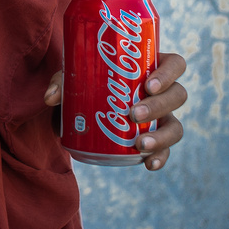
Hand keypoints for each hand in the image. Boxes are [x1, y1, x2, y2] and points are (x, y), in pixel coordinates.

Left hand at [44, 51, 186, 171]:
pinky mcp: (153, 138)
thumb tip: (51, 98)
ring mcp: (160, 116)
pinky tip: (148, 164)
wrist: (77, 107)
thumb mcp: (72, 76)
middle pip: (178, 95)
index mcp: (149, 66)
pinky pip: (165, 150)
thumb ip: (61, 81)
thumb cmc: (83, 81)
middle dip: (159, 106)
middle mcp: (160, 92)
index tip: (147, 85)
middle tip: (133, 114)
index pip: (175, 64)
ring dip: (162, 136)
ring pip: (175, 125)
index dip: (168, 73)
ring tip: (139, 144)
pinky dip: (160, 157)